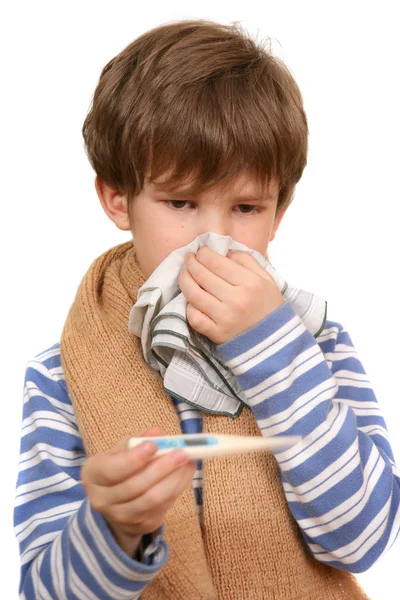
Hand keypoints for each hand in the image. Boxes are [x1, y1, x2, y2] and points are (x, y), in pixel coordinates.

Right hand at [81, 426, 195, 556]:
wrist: (116, 501)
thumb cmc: (119, 467)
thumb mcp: (122, 449)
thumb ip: (138, 440)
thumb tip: (158, 432)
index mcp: (92, 475)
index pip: (111, 469)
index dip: (133, 459)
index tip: (153, 445)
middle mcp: (102, 499)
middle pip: (134, 486)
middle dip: (161, 468)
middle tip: (181, 452)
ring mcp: (121, 517)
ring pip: (152, 499)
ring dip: (174, 479)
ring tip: (188, 461)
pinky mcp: (141, 525)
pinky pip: (162, 507)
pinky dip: (177, 488)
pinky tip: (185, 473)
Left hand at [178, 246, 283, 344]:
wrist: (275, 340)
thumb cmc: (270, 306)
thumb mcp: (266, 279)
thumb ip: (247, 261)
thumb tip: (224, 253)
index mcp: (250, 283)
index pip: (217, 263)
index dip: (203, 254)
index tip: (200, 250)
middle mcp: (236, 300)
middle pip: (203, 276)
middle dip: (191, 263)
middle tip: (188, 258)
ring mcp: (225, 318)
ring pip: (195, 295)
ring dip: (185, 281)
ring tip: (184, 274)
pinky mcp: (217, 334)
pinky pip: (195, 318)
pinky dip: (189, 307)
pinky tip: (190, 300)